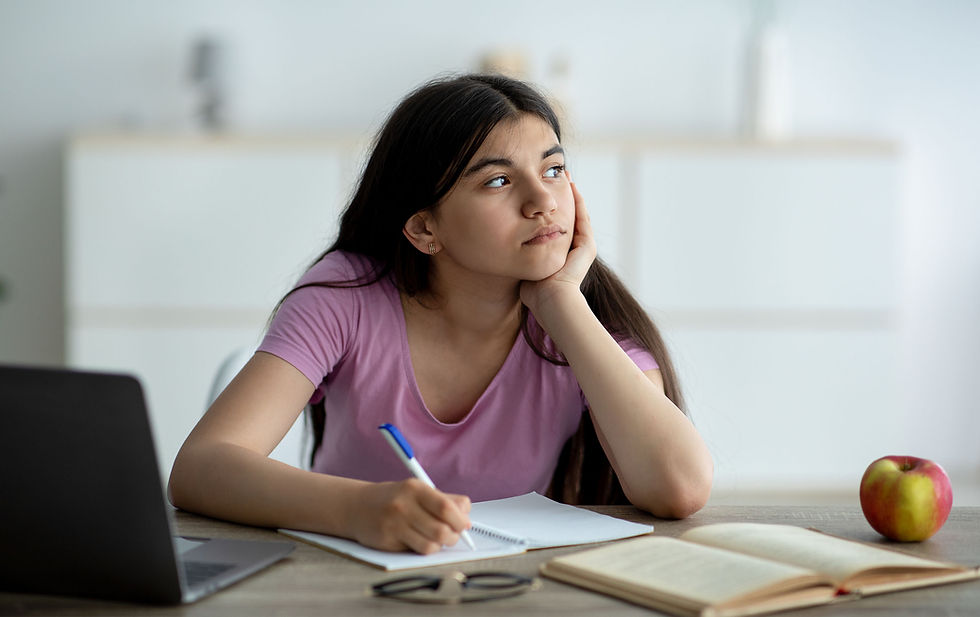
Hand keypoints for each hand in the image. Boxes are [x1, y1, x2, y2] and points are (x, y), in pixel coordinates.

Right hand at [348, 479, 471, 553]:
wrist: (356, 506)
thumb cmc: (394, 499)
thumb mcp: (417, 491)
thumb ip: (444, 499)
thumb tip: (466, 514)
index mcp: (415, 488)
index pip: (446, 507)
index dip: (460, 519)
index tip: (464, 524)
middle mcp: (404, 505)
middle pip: (442, 530)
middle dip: (453, 536)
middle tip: (452, 535)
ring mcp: (394, 524)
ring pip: (431, 545)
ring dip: (440, 545)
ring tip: (437, 539)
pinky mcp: (387, 541)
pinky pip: (417, 551)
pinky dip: (424, 549)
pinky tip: (419, 541)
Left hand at [520, 180, 595, 313]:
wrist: (551, 301)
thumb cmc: (534, 292)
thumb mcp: (524, 267)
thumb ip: (518, 256)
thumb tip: (500, 247)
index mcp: (560, 255)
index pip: (556, 228)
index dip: (549, 211)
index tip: (541, 195)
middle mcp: (573, 251)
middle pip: (568, 218)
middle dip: (562, 199)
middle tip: (554, 179)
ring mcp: (583, 248)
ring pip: (577, 215)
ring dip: (572, 196)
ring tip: (564, 178)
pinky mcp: (587, 246)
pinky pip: (582, 218)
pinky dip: (578, 202)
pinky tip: (571, 188)